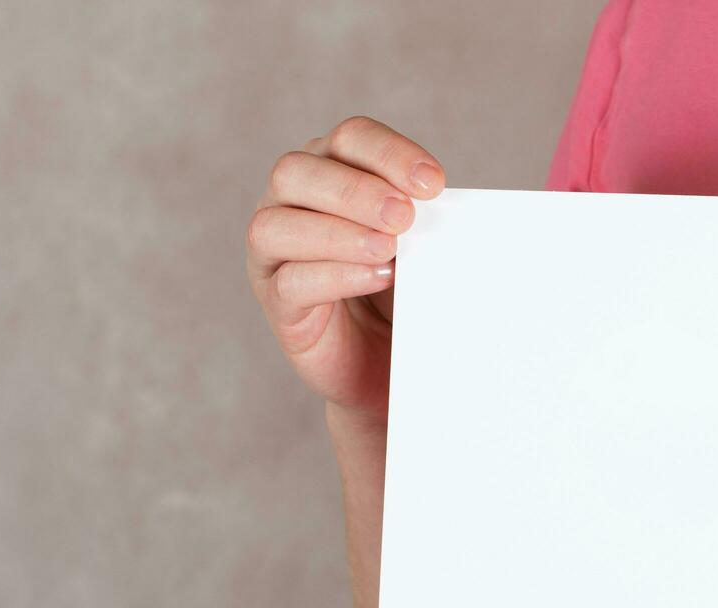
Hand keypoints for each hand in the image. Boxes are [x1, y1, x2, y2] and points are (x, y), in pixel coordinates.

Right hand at [245, 116, 444, 421]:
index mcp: (329, 169)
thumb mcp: (417, 243)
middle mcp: (289, 202)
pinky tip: (374, 276)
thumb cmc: (399, 289)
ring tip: (389, 248)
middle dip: (355, 191)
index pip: (349, 138)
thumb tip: (445, 206)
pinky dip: (334, 274)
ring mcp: (272, 253)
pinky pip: (290, 281)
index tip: (434, 184)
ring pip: (276, 225)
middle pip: (297, 170)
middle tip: (405, 216)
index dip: (389, 154)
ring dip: (338, 232)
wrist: (387, 359)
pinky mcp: (276, 303)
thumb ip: (420, 218)